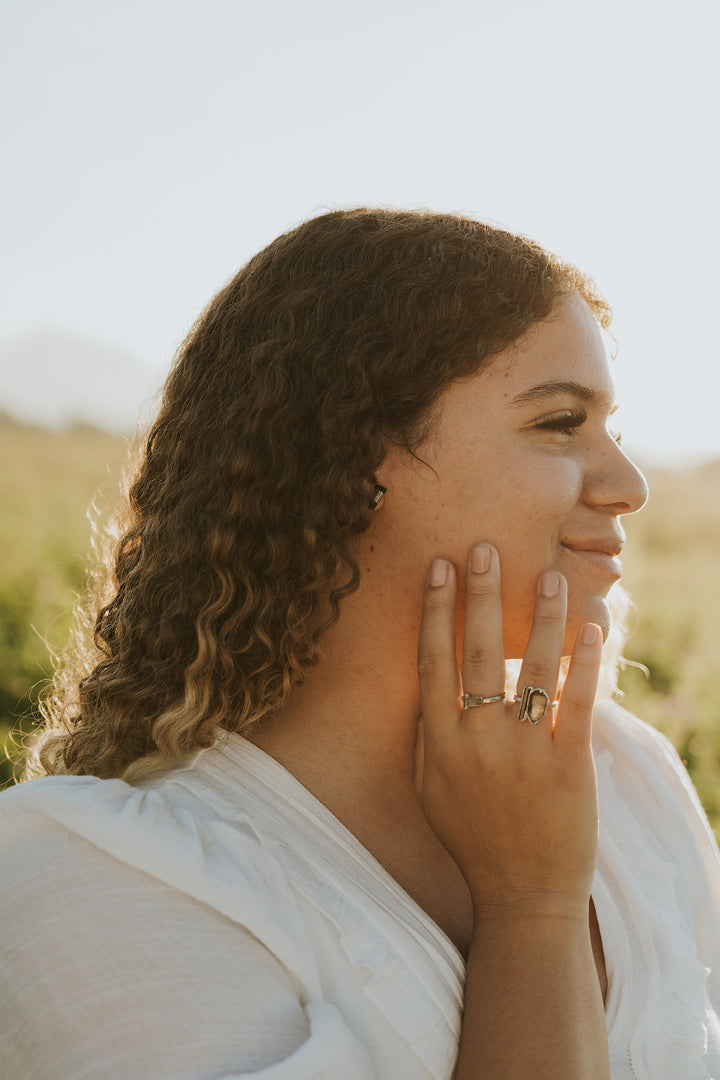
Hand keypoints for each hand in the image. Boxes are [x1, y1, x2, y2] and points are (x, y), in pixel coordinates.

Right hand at [417, 543, 602, 916]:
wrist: (523, 897)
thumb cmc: (472, 840)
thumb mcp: (431, 790)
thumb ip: (429, 735)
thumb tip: (428, 681)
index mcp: (441, 744)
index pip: (433, 662)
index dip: (434, 611)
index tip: (437, 567)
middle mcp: (477, 742)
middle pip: (478, 653)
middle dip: (480, 595)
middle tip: (483, 547)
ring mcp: (524, 753)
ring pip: (532, 669)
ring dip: (541, 616)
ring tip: (548, 572)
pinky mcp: (568, 767)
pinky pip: (578, 704)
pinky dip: (586, 663)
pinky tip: (593, 628)